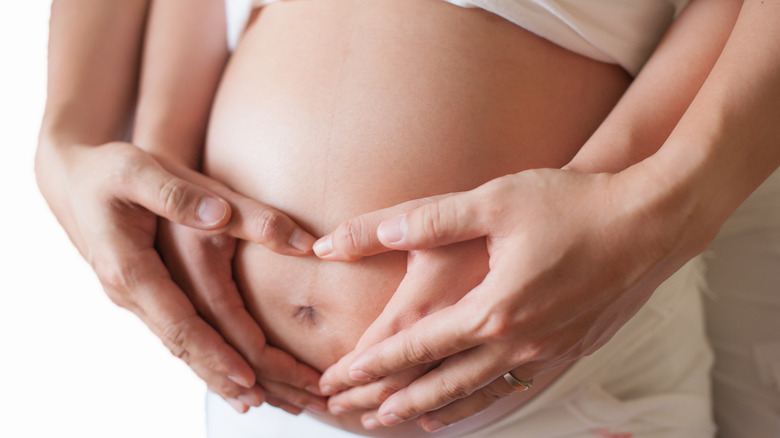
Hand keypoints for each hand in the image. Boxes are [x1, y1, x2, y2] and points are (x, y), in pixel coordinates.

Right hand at [35, 141, 322, 412]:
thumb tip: (221, 215)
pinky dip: (202, 355)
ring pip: (179, 346)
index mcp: (130, 268)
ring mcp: (134, 298)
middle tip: (265, 402)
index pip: (179, 323)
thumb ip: (183, 194)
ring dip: (215, 373)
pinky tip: (225, 369)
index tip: (249, 376)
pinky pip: (176, 333)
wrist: (75, 177)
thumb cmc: (111, 171)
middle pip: (182, 347)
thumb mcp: (143, 171)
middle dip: (223, 376)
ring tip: (254, 399)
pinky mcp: (144, 295)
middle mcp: (129, 292)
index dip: (214, 352)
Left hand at [314, 168, 686, 429]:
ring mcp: (546, 352)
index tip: (339, 380)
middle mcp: (517, 342)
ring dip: (434, 407)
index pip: (416, 347)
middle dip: (392, 399)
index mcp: (492, 310)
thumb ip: (432, 220)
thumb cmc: (574, 206)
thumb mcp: (496, 203)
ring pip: (477, 393)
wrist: (650, 223)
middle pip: (440, 383)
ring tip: (403, 421)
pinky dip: (481, 400)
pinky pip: (513, 386)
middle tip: (356, 413)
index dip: (372, 365)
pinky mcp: (569, 349)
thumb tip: (378, 232)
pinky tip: (472, 402)